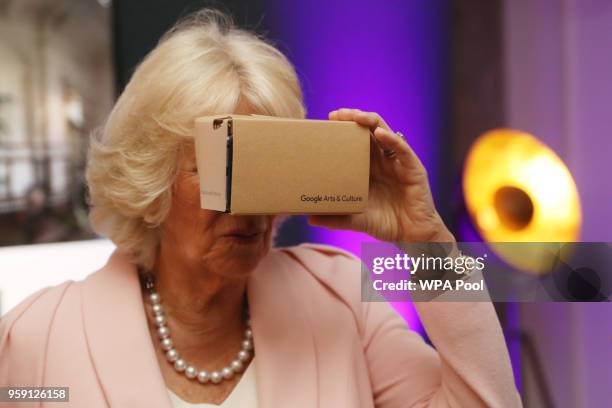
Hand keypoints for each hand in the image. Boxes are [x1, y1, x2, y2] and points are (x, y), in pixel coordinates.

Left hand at [307, 108, 453, 242]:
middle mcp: (382, 160)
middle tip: (336, 115)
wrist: (412, 236)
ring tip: (355, 115)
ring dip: (370, 121)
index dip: (342, 131)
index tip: (325, 123)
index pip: (353, 142)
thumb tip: (309, 218)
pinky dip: (391, 139)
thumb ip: (336, 219)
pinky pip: (402, 149)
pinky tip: (379, 133)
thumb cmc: (385, 224)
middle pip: (367, 131)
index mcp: (368, 168)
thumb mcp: (356, 220)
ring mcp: (398, 162)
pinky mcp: (412, 168)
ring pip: (384, 133)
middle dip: (353, 119)